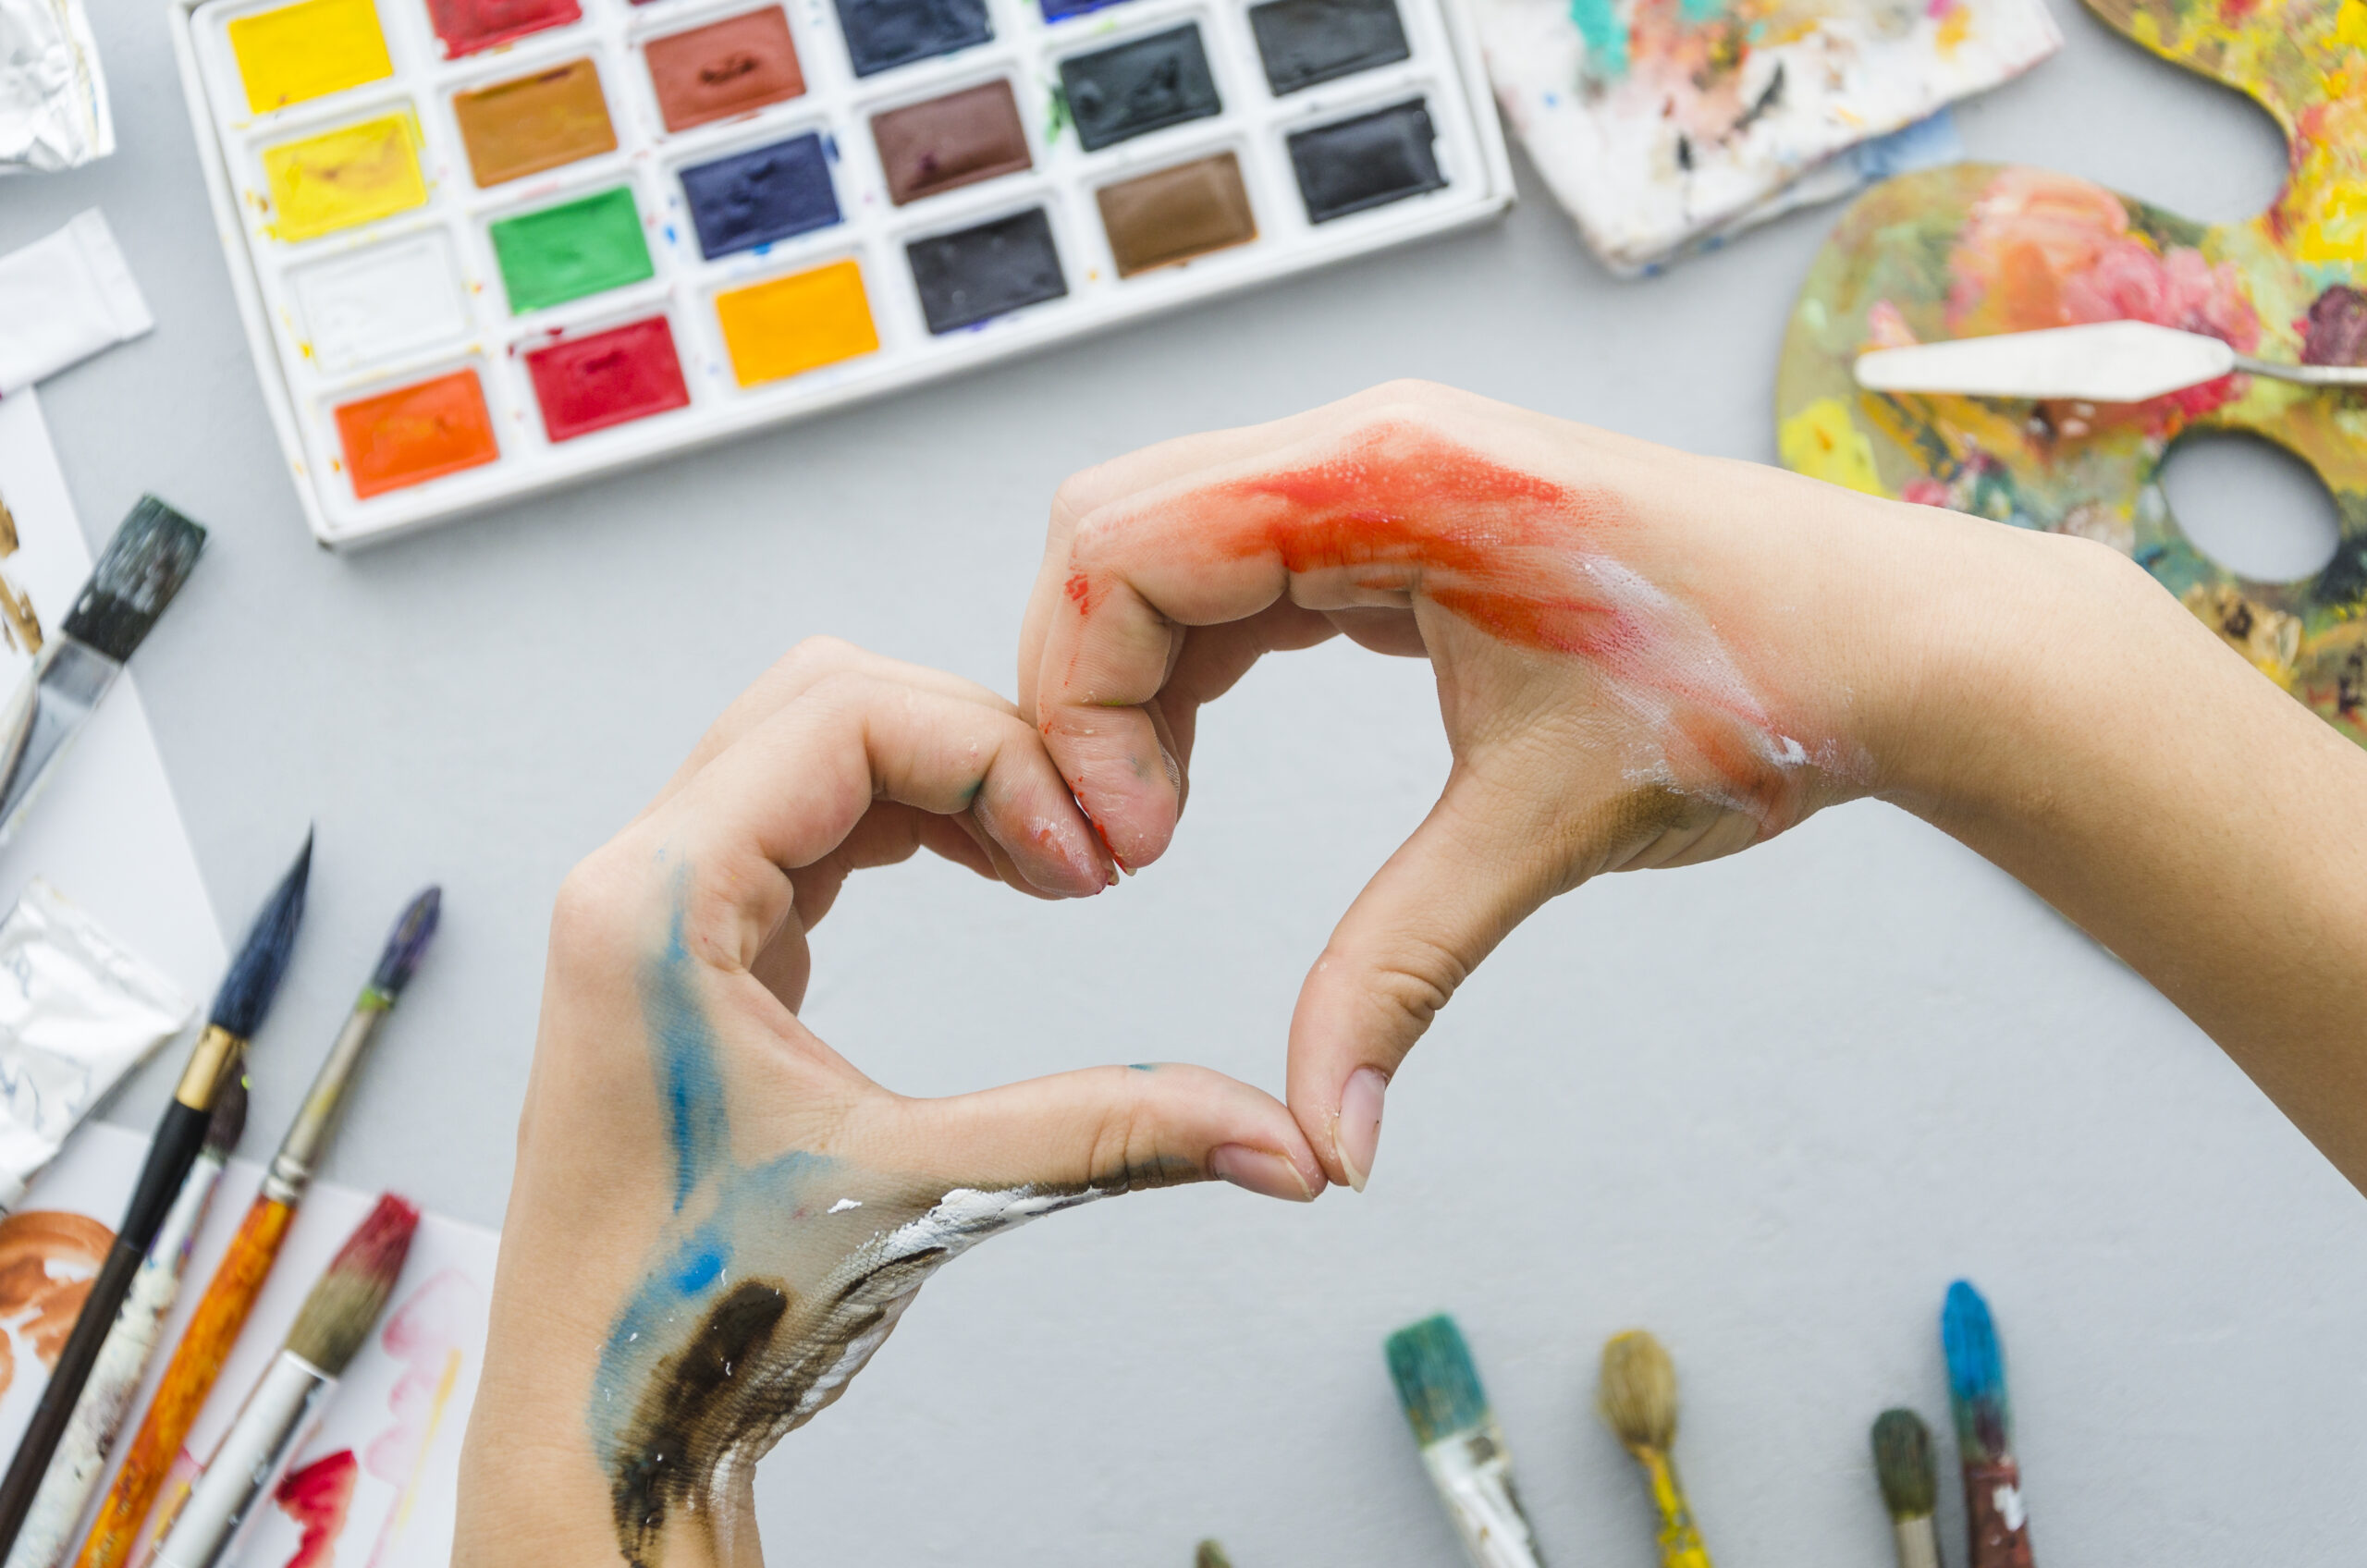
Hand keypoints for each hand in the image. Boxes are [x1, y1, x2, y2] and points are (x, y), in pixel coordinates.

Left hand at [454, 640, 1327, 1567]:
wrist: (606, 1417)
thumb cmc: (706, 1316)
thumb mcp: (923, 1195)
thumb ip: (1107, 1137)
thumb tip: (1282, 1142)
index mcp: (652, 907)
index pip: (842, 716)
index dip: (993, 756)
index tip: (1081, 864)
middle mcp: (633, 881)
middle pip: (825, 698)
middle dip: (976, 743)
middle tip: (1080, 846)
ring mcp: (650, 907)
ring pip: (809, 741)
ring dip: (945, 775)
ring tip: (1047, 861)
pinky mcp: (683, 942)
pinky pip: (798, 812)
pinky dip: (906, 820)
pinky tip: (983, 873)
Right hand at [1019, 380, 2013, 1189]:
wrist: (1881, 643)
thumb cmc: (1744, 693)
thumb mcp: (1545, 835)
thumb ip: (1402, 974)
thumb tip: (1325, 1144)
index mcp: (1386, 473)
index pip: (1119, 549)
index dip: (1082, 706)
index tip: (1132, 852)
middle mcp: (1364, 440)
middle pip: (1109, 529)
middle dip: (1080, 690)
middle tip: (1124, 844)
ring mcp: (1378, 467)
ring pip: (1159, 544)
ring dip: (1128, 681)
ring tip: (1155, 822)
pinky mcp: (1396, 514)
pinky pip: (1232, 568)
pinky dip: (1189, 666)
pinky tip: (1195, 766)